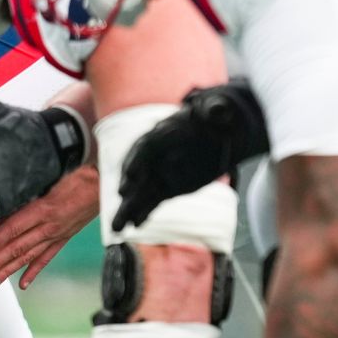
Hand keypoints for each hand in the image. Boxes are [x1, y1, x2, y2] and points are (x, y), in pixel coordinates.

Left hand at [0, 165, 99, 289]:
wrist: (103, 184)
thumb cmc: (78, 177)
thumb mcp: (49, 181)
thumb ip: (25, 200)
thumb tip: (2, 218)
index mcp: (44, 209)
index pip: (15, 228)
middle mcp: (49, 226)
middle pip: (18, 247)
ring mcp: (57, 235)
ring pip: (29, 256)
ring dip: (10, 270)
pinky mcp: (64, 238)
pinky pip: (46, 257)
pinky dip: (33, 271)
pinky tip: (23, 283)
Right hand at [111, 81, 269, 232]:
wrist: (219, 133)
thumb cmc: (213, 118)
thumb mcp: (216, 110)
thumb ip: (215, 111)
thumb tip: (219, 110)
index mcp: (161, 134)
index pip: (144, 147)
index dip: (136, 160)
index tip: (130, 174)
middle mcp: (155, 156)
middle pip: (137, 172)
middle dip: (128, 187)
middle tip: (122, 198)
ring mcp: (160, 173)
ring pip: (141, 192)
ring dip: (128, 209)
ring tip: (117, 227)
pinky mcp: (168, 188)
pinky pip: (153, 202)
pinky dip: (144, 213)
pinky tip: (136, 225)